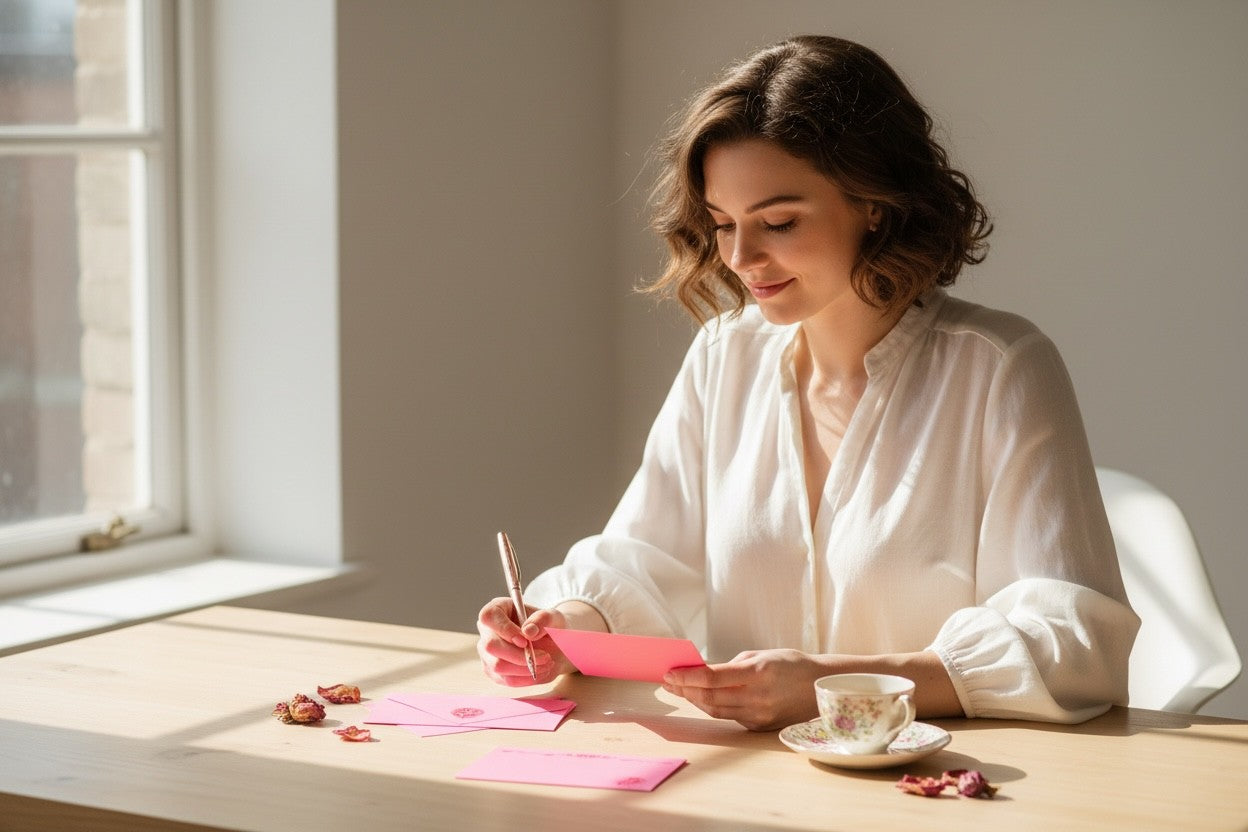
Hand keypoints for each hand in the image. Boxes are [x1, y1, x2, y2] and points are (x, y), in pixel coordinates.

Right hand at [475, 597, 574, 685]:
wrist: (553, 643)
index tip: (525, 641)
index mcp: (497, 609)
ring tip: (547, 662)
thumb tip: (527, 631)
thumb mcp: (552, 617)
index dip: (504, 629)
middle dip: (518, 655)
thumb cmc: (549, 625)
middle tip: (544, 656)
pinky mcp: (493, 671)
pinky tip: (541, 670)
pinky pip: (506, 679)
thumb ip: (542, 619)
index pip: (488, 617)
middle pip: (490, 645)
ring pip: (497, 666)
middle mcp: (487, 630)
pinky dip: (527, 678)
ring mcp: (487, 652)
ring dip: (526, 668)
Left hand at [661, 648, 824, 730]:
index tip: (669, 672)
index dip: (687, 676)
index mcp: (759, 673)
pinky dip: (713, 707)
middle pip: (710, 698)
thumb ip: (731, 665)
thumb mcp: (762, 655)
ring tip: (678, 690)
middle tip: (667, 681)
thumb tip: (702, 672)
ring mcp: (759, 716)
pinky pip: (729, 717)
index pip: (713, 678)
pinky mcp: (760, 727)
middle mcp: (758, 698)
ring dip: (694, 700)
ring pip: (716, 711)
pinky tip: (701, 698)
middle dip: (684, 689)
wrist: (821, 688)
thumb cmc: (791, 665)